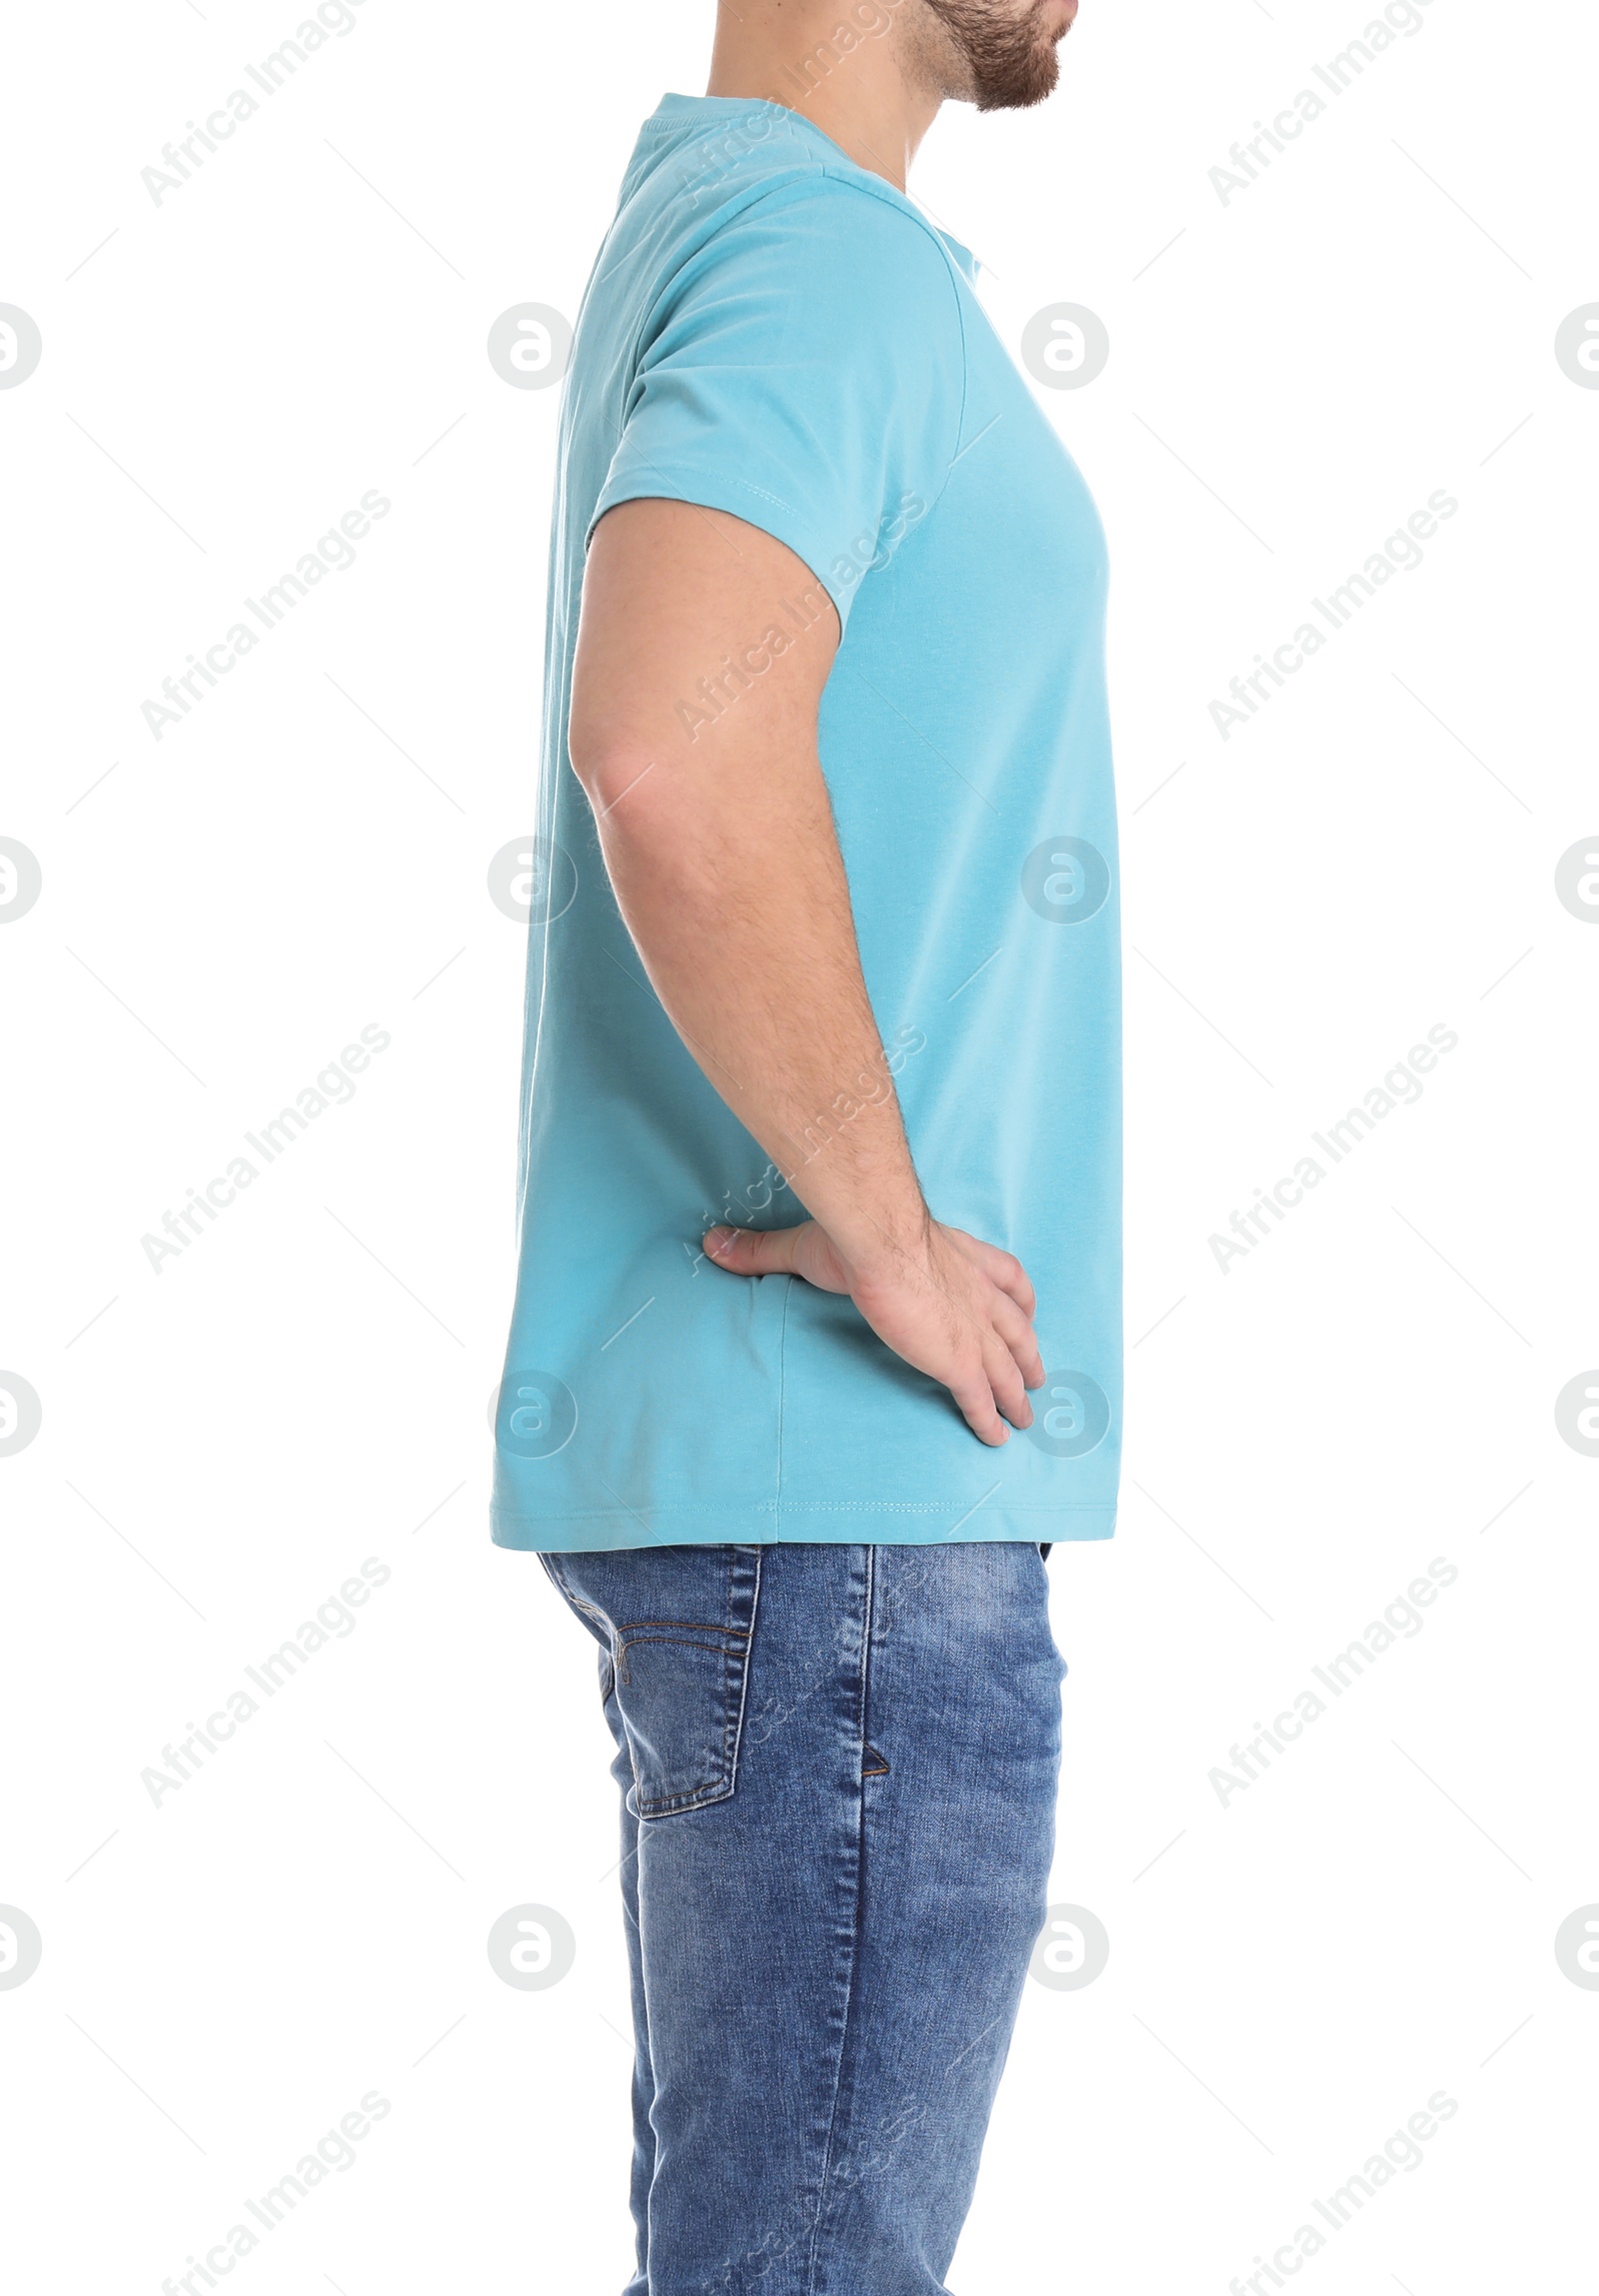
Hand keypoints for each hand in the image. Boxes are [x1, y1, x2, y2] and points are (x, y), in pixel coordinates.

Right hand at [702, 1217, 1043, 1445]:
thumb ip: (765, 1248)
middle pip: (1017, 1327)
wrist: (879, 1241)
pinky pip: (982, 1400)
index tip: (1027, 1309)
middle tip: (1036, 1374)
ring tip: (1027, 1412)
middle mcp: (977, 1292)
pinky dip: (991, 1421)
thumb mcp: (814, 1239)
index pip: (1004, 1276)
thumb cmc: (856, 1232)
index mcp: (959, 1257)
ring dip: (1019, 1390)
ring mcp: (972, 1329)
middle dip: (1028, 1352)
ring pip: (1008, 1367)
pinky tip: (996, 1439)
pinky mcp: (959, 1361)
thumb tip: (714, 1242)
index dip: (1018, 1297)